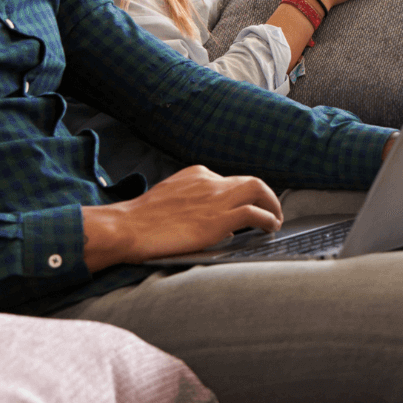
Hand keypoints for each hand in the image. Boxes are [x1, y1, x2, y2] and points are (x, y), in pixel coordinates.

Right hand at [81, 166, 281, 270]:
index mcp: (196, 174)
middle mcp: (209, 181)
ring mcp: (215, 199)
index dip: (242, 196)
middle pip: (249, 181)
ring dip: (273, 205)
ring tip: (275, 220)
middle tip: (272, 211)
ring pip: (258, 190)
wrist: (127, 227)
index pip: (229, 181)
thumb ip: (194, 204)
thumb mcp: (170, 200)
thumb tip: (219, 223)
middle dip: (266, 196)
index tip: (248, 207)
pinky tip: (270, 228)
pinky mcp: (218, 219)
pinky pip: (254, 214)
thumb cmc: (140, 221)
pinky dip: (267, 219)